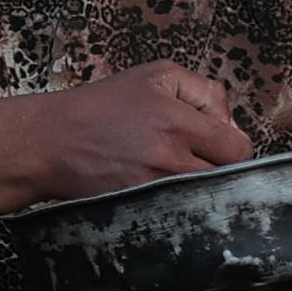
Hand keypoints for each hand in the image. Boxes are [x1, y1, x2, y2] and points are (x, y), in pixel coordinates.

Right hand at [24, 62, 254, 202]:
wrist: (52, 141)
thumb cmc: (102, 106)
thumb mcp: (156, 75)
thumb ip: (205, 91)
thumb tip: (229, 125)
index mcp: (178, 123)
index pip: (239, 149)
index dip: (233, 146)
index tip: (217, 143)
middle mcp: (169, 160)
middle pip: (227, 180)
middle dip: (220, 169)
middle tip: (197, 158)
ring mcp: (156, 191)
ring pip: (207, 200)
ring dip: (200, 188)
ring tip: (176, 172)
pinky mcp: (142, 212)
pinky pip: (181, 215)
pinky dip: (179, 205)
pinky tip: (162, 189)